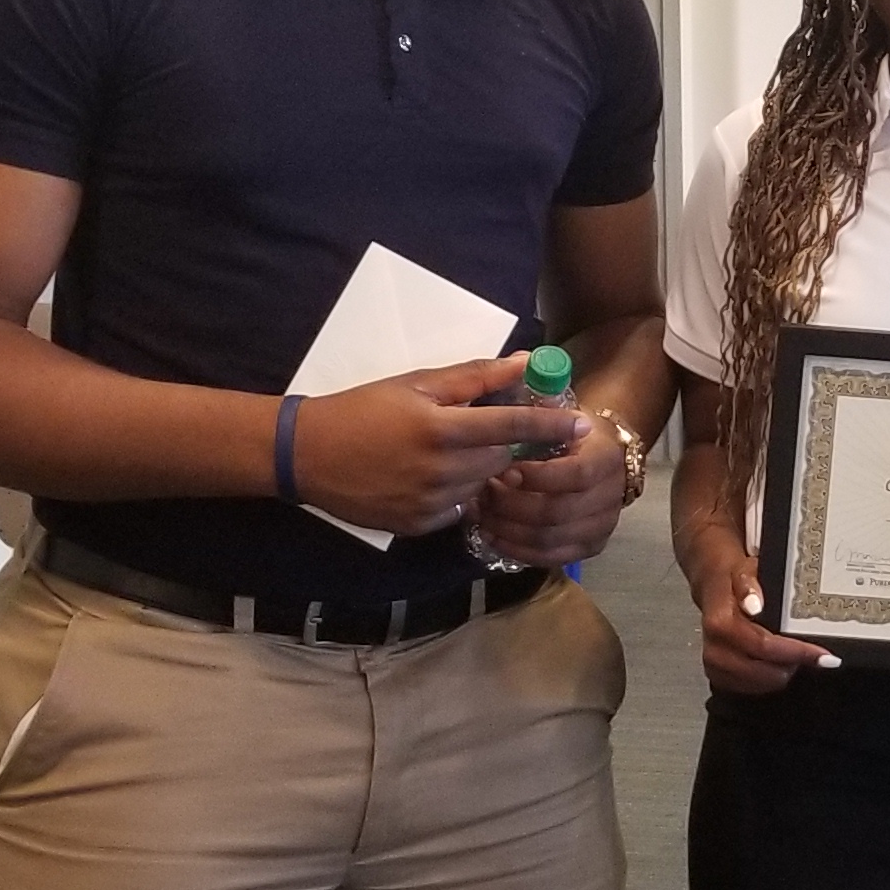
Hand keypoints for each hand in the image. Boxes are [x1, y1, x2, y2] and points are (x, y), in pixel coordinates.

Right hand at [290, 354, 583, 536]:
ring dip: (480, 468)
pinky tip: (430, 475)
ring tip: (448, 451)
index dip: (550, 426)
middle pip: (501, 459)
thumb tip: (525, 364)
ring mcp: (430, 504)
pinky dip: (458, 491)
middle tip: (484, 428)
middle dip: (502, 444)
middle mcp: (440, 471)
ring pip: (483, 485)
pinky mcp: (419, 526)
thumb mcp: (416, 383)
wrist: (307, 455)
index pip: (511, 428)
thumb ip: (475, 377)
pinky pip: (460, 507)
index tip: (582, 425)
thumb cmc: (363, 409)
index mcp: (440, 429)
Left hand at [471, 410, 633, 566]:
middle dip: (512, 506)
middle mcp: (611, 496)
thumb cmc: (572, 433)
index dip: (538, 477)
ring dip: (508, 529)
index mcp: (606, 458)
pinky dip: (516, 550)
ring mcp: (603, 526)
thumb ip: (539, 420)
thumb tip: (502, 418)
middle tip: (484, 494)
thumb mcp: (561, 416)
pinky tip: (493, 535)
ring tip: (482, 514)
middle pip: (557, 512)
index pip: (576, 475)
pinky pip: (549, 558)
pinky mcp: (590, 547)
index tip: (505, 471)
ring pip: (549, 539)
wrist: (603, 454)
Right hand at [697, 560, 832, 694]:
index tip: (825, 658)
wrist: (716, 589)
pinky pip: (751, 689)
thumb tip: (754, 604)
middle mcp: (715, 648)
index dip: (798, 653)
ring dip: (780, 673)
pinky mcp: (718, 676)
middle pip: (764, 672)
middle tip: (813, 655)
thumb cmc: (734, 581)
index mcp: (721, 623)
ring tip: (794, 656)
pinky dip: (768, 680)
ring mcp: (714, 665)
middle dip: (792, 665)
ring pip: (760, 685)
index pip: (764, 646)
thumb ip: (749, 585)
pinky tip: (777, 664)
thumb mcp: (745, 570)